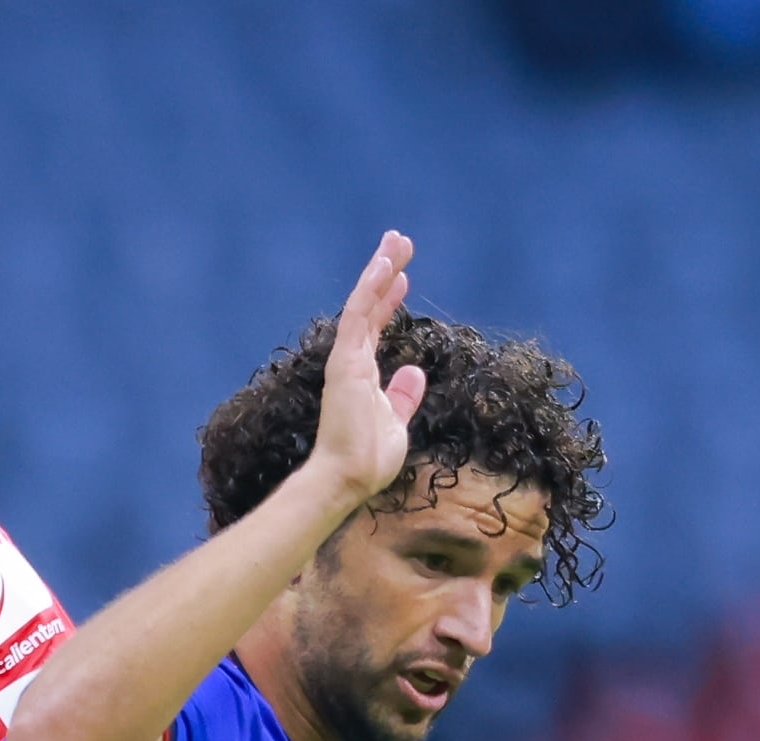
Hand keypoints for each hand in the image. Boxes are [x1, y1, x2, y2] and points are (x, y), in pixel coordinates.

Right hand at [307, 231, 428, 501]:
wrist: (347, 479)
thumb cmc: (367, 460)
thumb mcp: (396, 423)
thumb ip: (402, 396)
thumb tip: (414, 372)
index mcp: (362, 374)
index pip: (376, 327)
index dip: (390, 300)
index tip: (404, 277)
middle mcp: (351, 361)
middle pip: (369, 306)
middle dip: (385, 272)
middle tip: (400, 241)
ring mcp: (346, 359)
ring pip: (363, 303)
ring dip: (380, 269)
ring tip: (396, 241)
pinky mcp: (345, 362)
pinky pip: (358, 315)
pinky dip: (370, 288)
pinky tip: (384, 264)